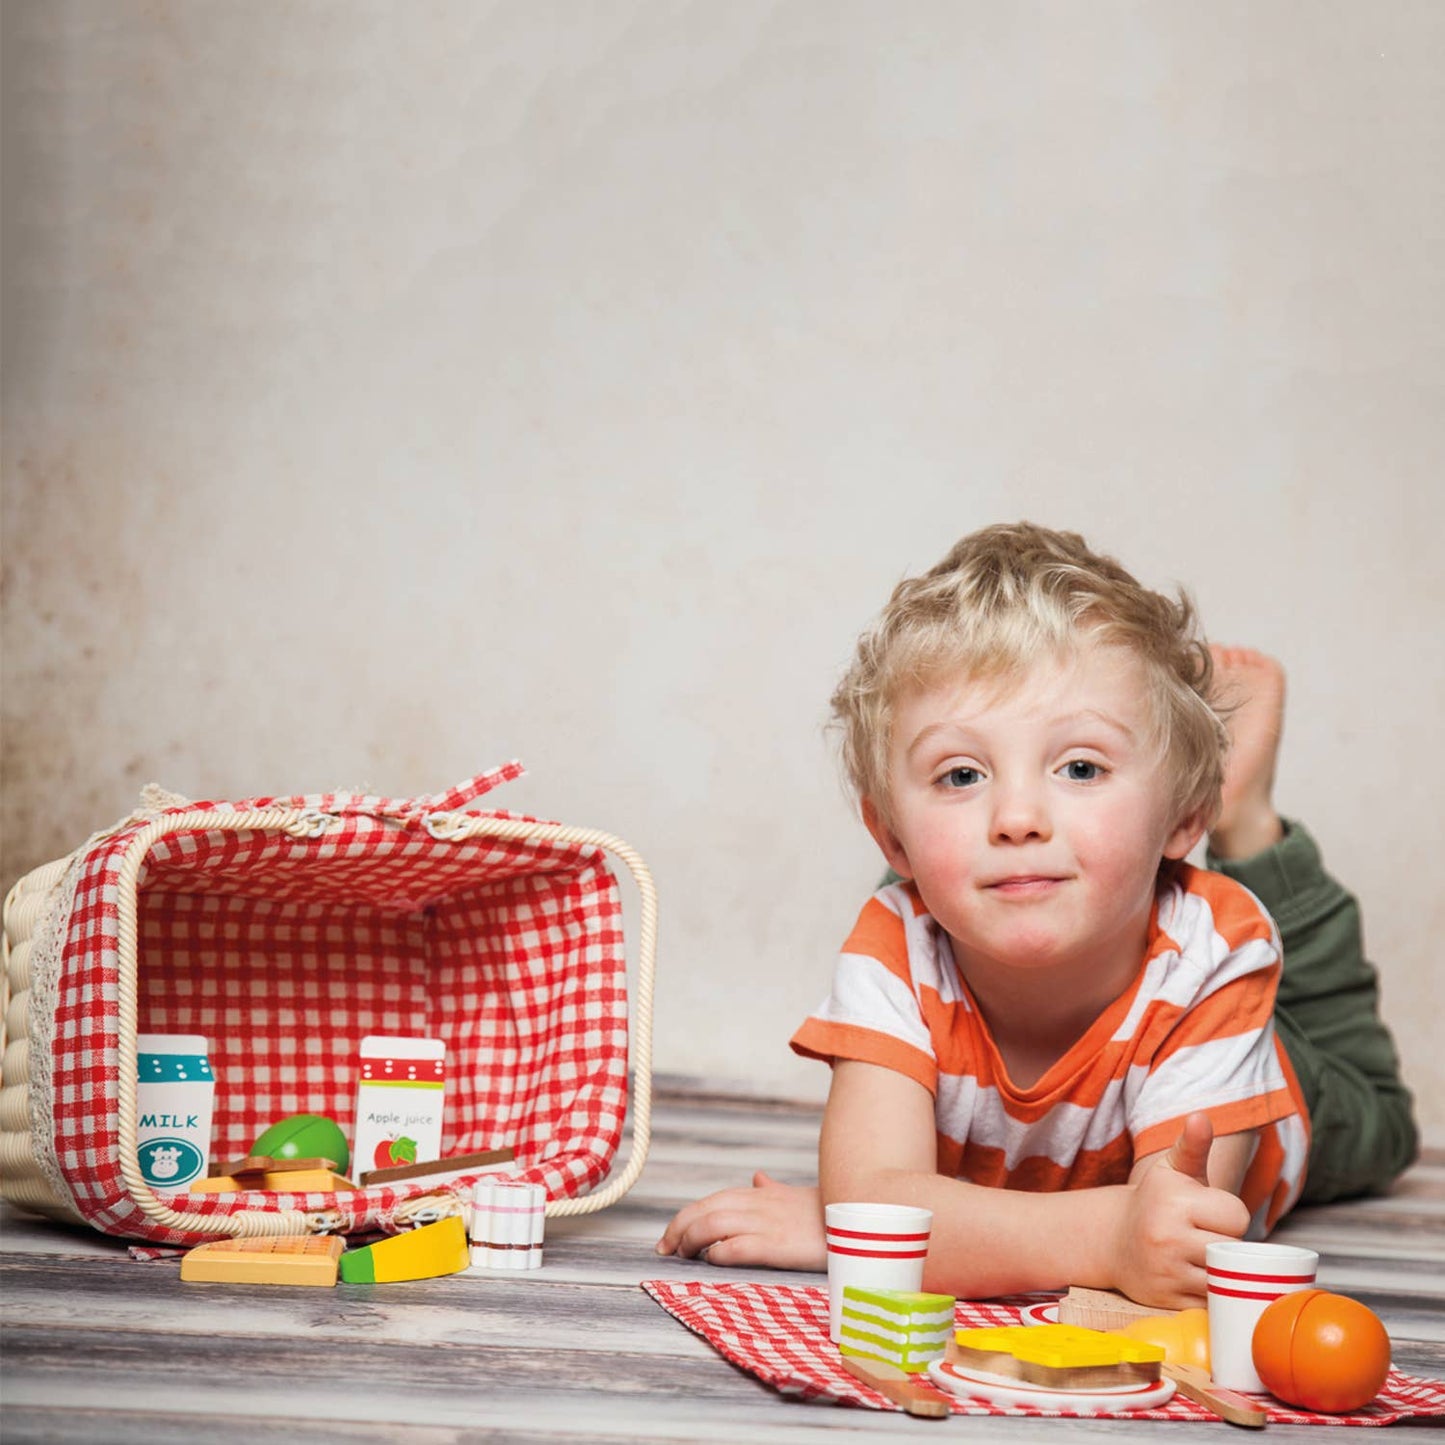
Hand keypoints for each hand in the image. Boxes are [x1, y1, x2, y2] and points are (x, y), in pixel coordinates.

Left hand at [654, 1171, 825, 1270]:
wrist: (860, 1220)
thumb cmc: (827, 1212)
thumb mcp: (795, 1195)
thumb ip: (772, 1189)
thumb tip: (757, 1176)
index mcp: (760, 1195)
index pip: (711, 1201)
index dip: (687, 1216)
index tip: (671, 1236)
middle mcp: (758, 1205)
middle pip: (704, 1210)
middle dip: (678, 1228)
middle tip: (665, 1249)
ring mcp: (766, 1224)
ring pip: (713, 1224)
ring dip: (690, 1240)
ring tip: (680, 1256)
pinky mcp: (777, 1246)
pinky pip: (737, 1246)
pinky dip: (718, 1252)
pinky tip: (710, 1260)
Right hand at [1115, 1113, 1249, 1307]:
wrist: (1114, 1239)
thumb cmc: (1156, 1201)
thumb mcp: (1171, 1169)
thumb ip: (1192, 1144)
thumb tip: (1201, 1118)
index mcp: (1174, 1202)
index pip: (1237, 1217)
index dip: (1230, 1216)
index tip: (1211, 1213)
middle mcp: (1168, 1237)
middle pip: (1233, 1249)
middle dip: (1227, 1244)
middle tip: (1206, 1235)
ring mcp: (1167, 1272)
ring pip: (1224, 1277)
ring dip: (1222, 1270)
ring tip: (1203, 1255)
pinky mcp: (1168, 1301)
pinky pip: (1211, 1302)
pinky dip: (1211, 1293)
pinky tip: (1195, 1276)